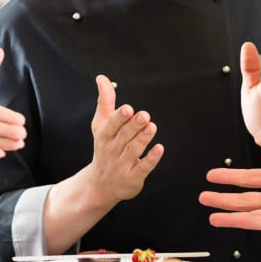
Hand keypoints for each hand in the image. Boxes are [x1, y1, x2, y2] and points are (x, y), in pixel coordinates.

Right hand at [86, 74, 162, 203]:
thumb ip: (105, 101)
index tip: (128, 109)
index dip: (119, 118)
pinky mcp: (132, 178)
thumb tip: (102, 78)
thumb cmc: (104, 148)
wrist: (101, 184)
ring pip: (133, 151)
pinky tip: (159, 148)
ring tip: (151, 127)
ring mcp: (121, 165)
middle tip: (144, 116)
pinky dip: (151, 158)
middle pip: (123, 137)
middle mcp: (111, 150)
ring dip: (143, 139)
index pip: (111, 125)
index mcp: (103, 136)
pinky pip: (143, 167)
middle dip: (133, 126)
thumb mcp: (101, 125)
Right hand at [199, 123, 260, 234]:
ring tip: (209, 213)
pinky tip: (228, 221)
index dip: (230, 176)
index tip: (212, 175)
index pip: (249, 177)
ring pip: (249, 210)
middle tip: (203, 196)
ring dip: (228, 212)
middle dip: (222, 196)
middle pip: (244, 196)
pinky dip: (243, 222)